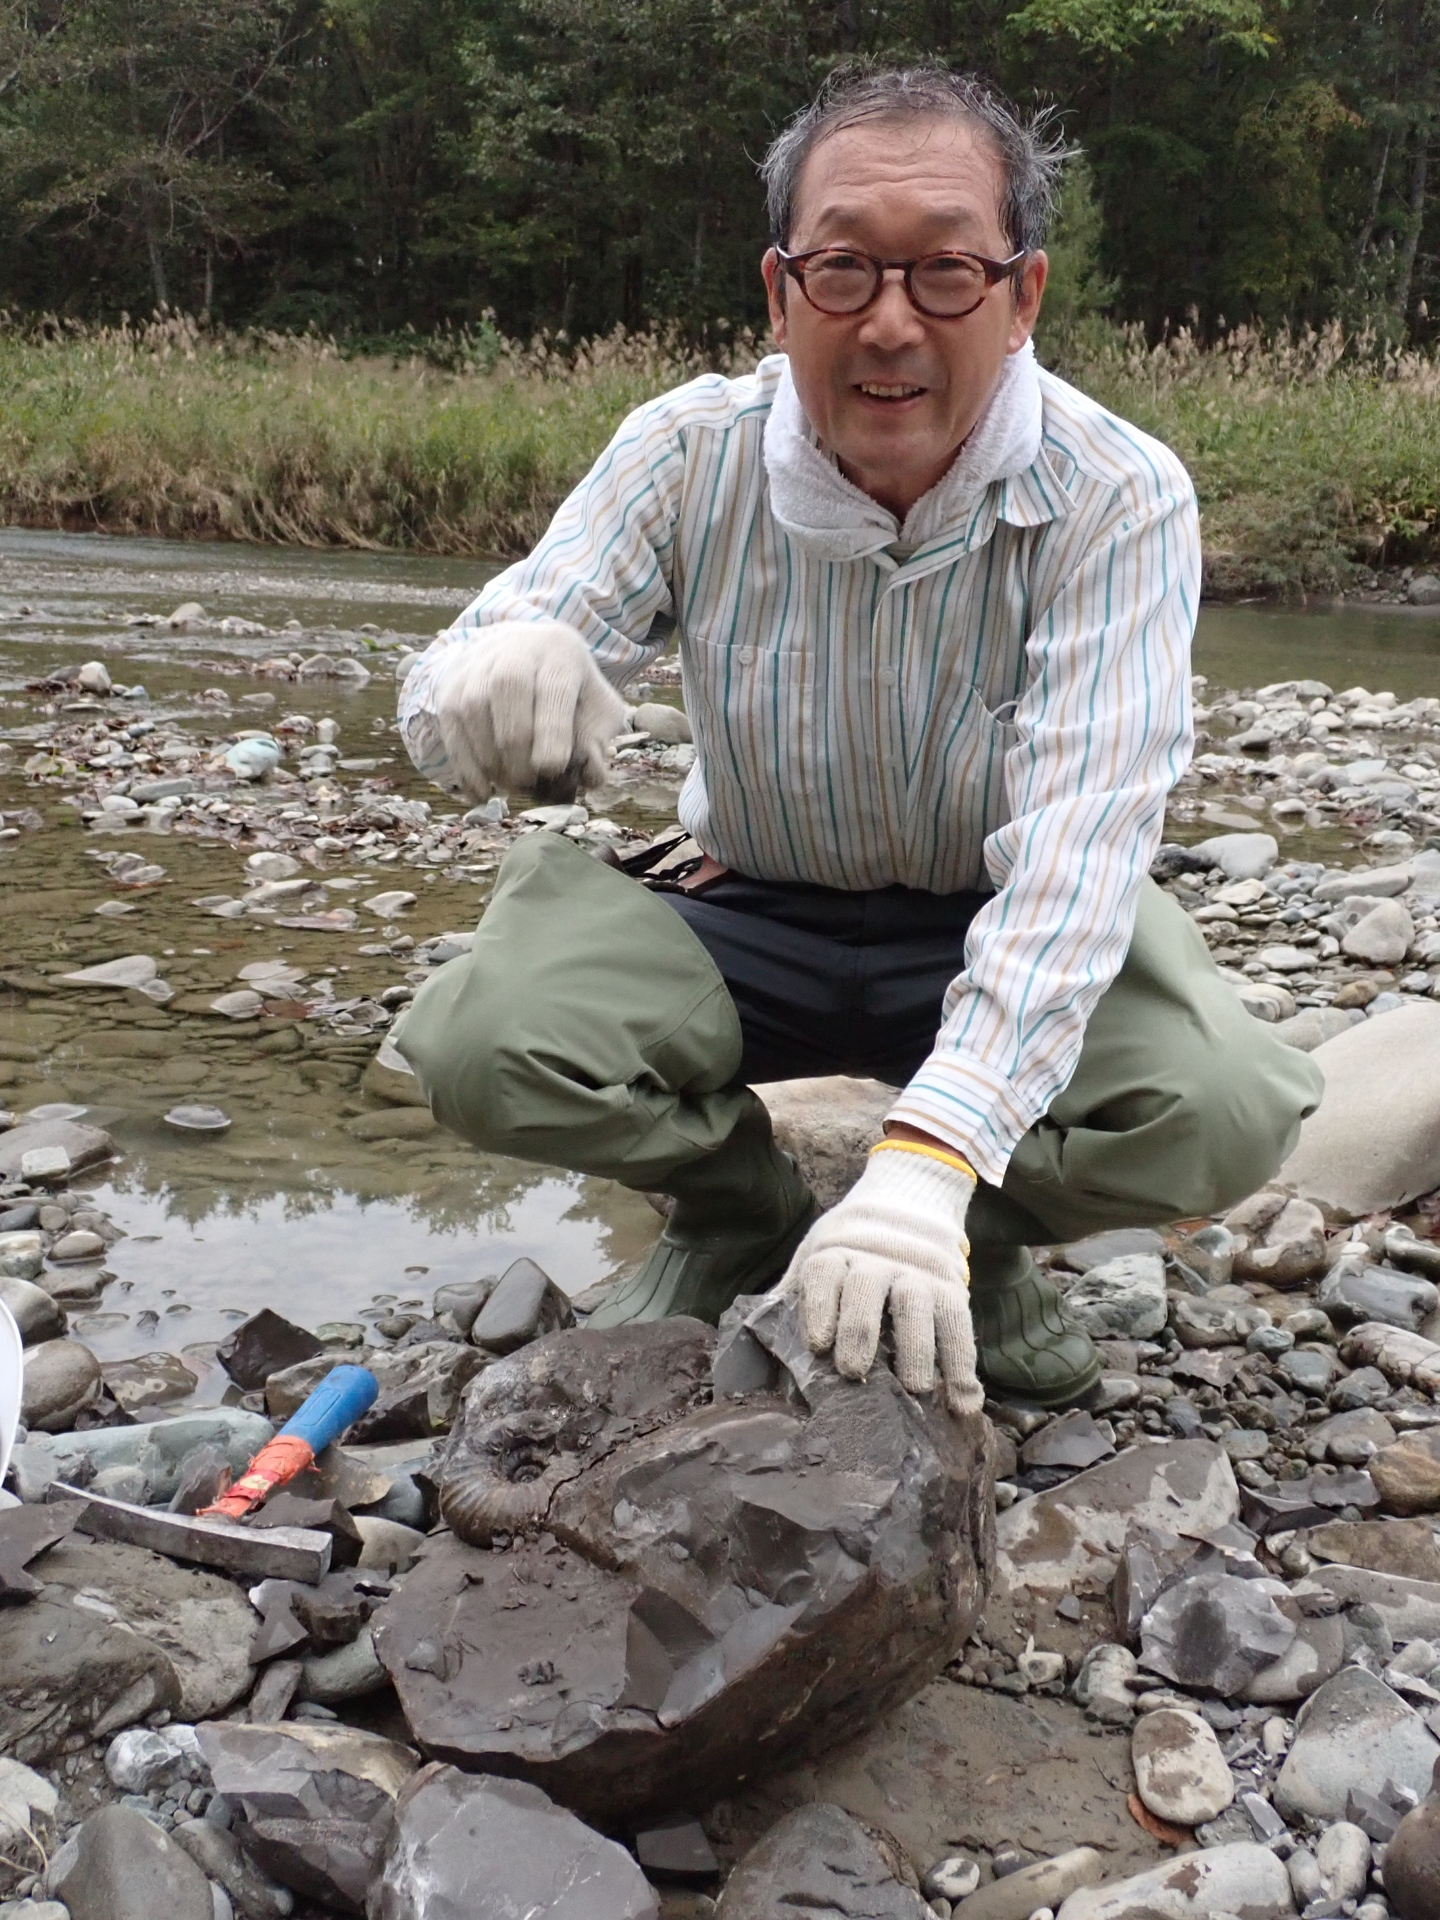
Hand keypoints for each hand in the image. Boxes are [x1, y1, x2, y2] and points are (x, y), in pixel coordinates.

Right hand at [432, 618, 628, 799]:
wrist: (524, 651)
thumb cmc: (568, 689)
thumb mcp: (597, 706)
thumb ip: (598, 741)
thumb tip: (590, 777)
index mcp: (559, 652)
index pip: (553, 687)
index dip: (550, 730)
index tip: (551, 769)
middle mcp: (514, 649)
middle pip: (508, 690)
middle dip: (517, 747)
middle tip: (529, 783)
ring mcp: (476, 665)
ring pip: (473, 708)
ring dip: (490, 758)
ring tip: (511, 786)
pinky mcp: (450, 686)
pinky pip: (451, 726)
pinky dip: (465, 766)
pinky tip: (482, 792)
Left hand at [782, 1146, 981, 1416]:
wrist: (909, 1199)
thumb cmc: (850, 1246)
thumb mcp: (818, 1254)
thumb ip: (792, 1293)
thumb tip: (747, 1344)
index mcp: (837, 1251)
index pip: (824, 1273)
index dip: (820, 1305)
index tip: (818, 1344)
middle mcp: (877, 1259)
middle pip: (867, 1289)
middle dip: (860, 1329)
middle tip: (853, 1371)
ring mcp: (918, 1273)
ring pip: (917, 1306)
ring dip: (917, 1349)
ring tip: (914, 1389)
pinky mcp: (952, 1289)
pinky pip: (958, 1325)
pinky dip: (964, 1365)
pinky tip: (963, 1403)